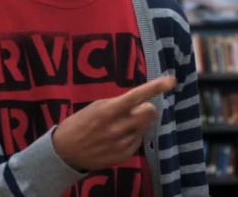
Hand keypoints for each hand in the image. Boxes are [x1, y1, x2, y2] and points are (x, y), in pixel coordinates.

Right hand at [52, 76, 175, 170]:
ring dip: (138, 123)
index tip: (171, 81)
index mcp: (109, 110)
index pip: (137, 95)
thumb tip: (142, 102)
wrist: (66, 152)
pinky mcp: (124, 156)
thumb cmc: (81, 123)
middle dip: (147, 108)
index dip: (156, 87)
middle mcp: (118, 127)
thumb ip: (119, 104)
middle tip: (138, 109)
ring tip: (122, 126)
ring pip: (145, 127)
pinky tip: (117, 138)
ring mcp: (122, 143)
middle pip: (149, 113)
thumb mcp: (97, 107)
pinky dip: (132, 136)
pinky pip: (138, 141)